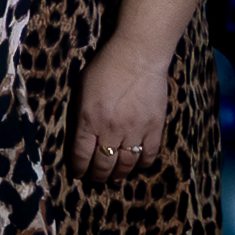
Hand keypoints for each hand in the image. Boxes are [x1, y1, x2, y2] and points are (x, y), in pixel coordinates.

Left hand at [72, 36, 170, 183]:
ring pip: (126, 164)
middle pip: (103, 164)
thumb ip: (80, 114)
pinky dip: (142, 164)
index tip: (79, 174)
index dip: (79, 168)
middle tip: (97, 178)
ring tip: (115, 177)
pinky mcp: (154, 127)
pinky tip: (137, 164)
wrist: (138, 55)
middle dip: (98, 175)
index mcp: (88, 119)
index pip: (81, 154)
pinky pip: (149, 155)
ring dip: (119, 174)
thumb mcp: (81, 89)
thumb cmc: (105, 67)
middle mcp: (110, 129)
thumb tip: (81, 136)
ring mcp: (134, 130)